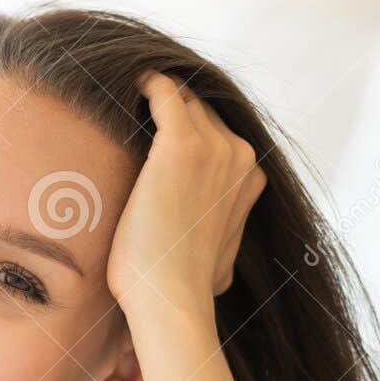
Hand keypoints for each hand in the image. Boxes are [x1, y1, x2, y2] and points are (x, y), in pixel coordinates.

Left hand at [107, 71, 267, 316]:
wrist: (170, 297)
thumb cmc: (184, 287)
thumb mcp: (221, 254)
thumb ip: (222, 230)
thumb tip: (216, 245)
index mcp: (251, 178)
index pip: (218, 130)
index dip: (188, 123)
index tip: (158, 120)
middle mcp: (239, 155)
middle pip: (201, 109)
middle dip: (172, 106)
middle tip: (138, 105)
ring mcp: (214, 147)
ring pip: (183, 99)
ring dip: (158, 96)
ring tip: (128, 95)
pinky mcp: (181, 145)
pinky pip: (165, 93)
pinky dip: (149, 84)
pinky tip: (132, 83)